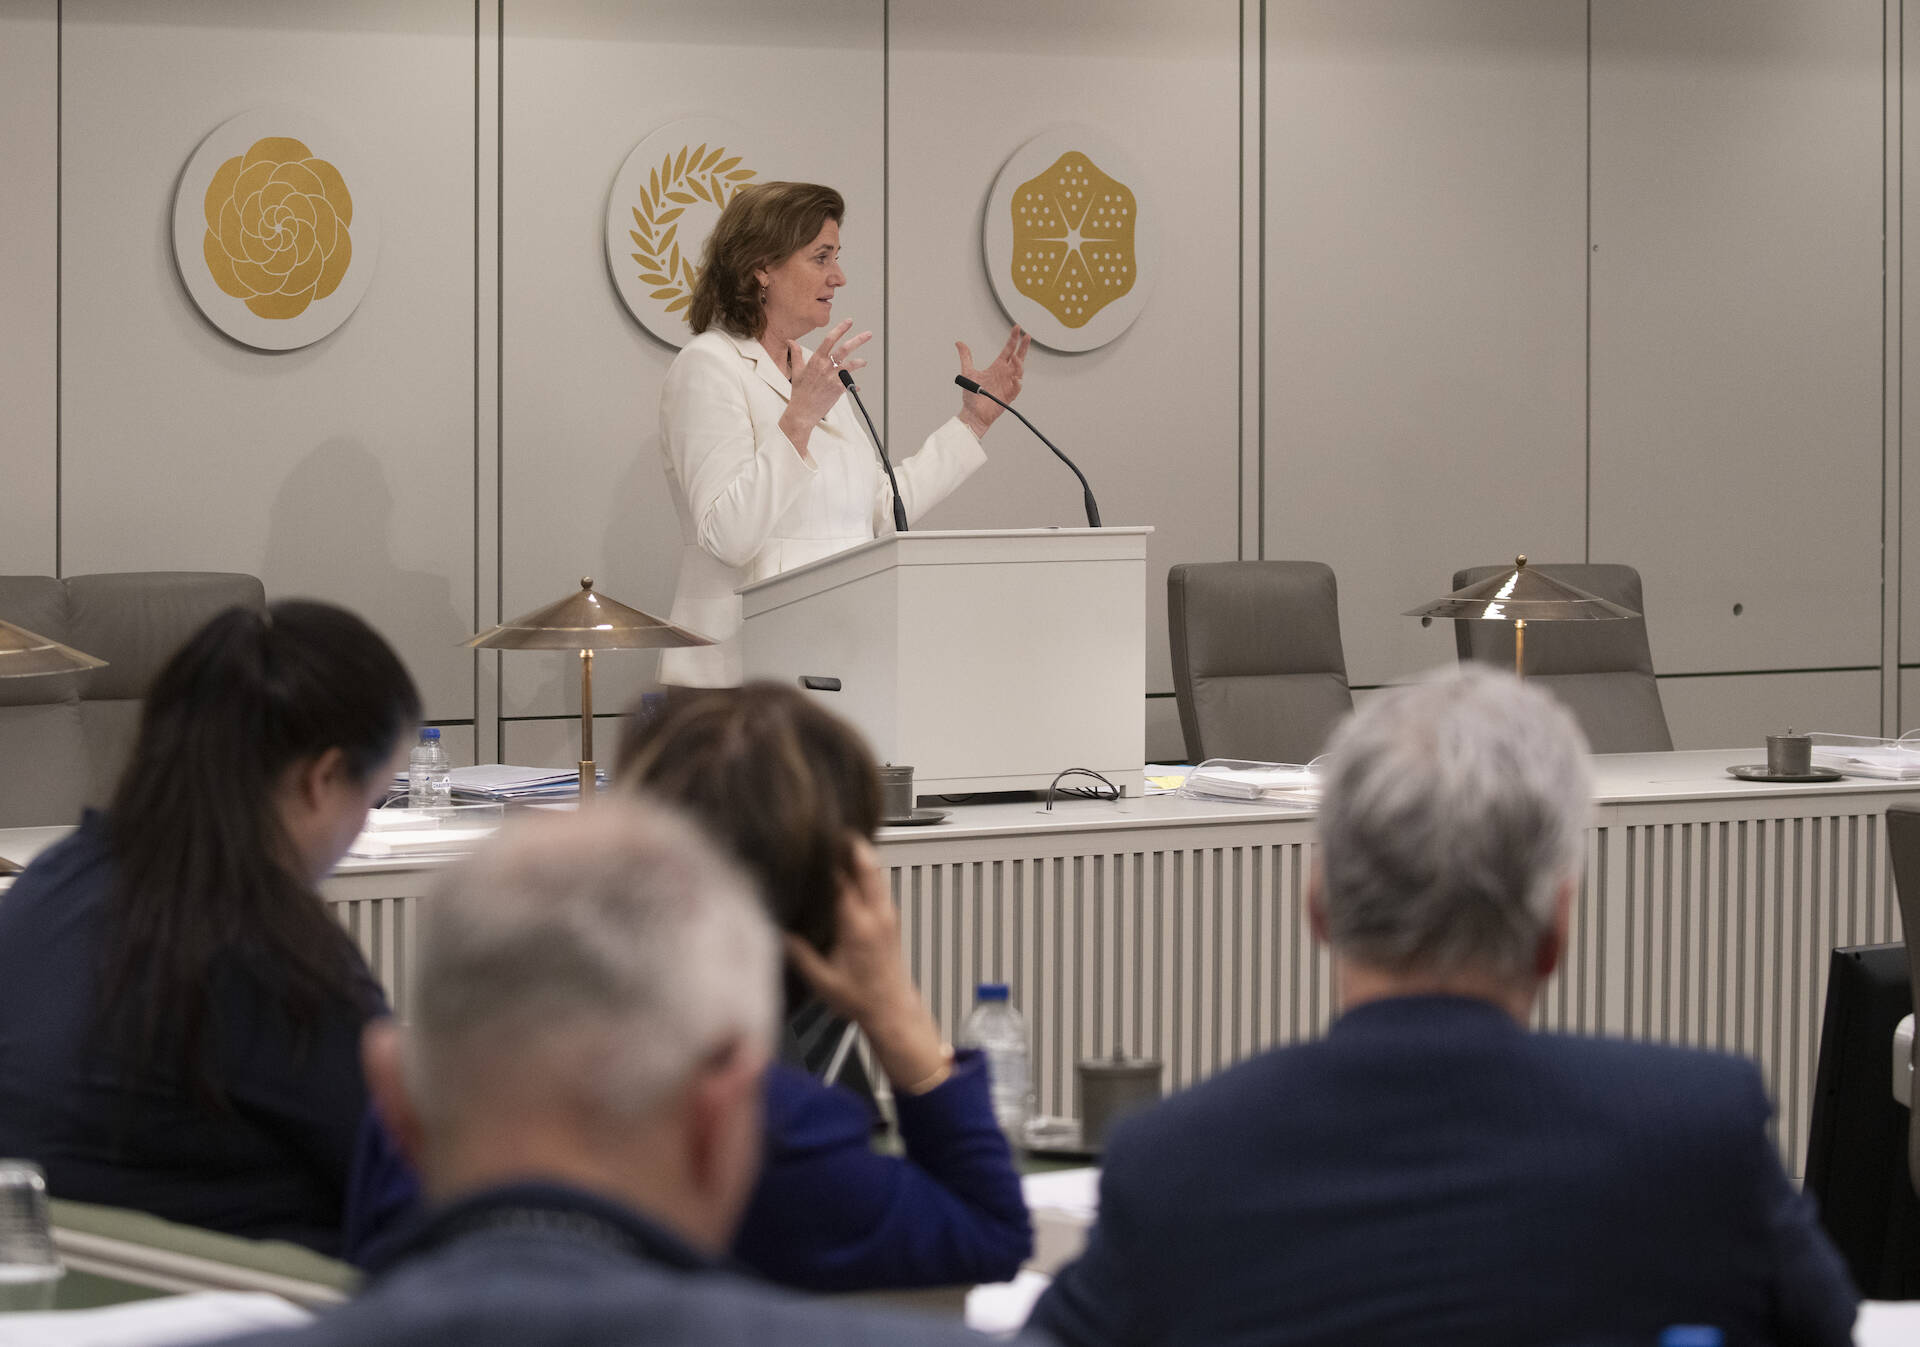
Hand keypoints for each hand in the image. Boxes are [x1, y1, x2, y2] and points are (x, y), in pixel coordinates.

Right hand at [778, 320, 872, 457]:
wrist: (802, 412)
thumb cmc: (799, 393)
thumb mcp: (797, 371)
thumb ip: (796, 354)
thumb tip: (791, 341)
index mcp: (815, 360)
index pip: (830, 339)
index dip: (841, 329)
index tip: (849, 322)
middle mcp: (825, 366)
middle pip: (845, 348)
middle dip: (858, 340)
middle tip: (868, 334)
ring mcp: (833, 377)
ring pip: (851, 365)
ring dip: (860, 362)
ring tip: (864, 362)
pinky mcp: (838, 389)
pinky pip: (851, 383)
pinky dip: (854, 384)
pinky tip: (856, 386)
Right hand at [783, 837, 948, 1089]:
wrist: (894, 1010)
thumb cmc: (859, 999)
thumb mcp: (822, 980)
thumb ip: (799, 953)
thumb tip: (775, 928)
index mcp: (858, 925)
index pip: (841, 881)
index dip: (825, 859)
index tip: (809, 841)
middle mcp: (876, 913)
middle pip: (866, 865)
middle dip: (849, 843)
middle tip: (830, 823)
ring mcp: (887, 913)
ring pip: (876, 872)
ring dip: (859, 853)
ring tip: (837, 837)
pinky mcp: (890, 918)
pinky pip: (878, 883)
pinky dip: (865, 869)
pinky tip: (849, 866)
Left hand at [956, 325, 1029, 437]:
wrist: (973, 413)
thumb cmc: (972, 395)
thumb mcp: (968, 372)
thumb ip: (966, 357)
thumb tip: (959, 343)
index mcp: (997, 367)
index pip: (1008, 350)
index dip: (1013, 339)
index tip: (1016, 328)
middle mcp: (1005, 374)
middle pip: (1018, 357)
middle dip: (1023, 347)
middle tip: (1026, 335)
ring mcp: (1008, 384)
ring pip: (1019, 370)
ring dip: (1018, 363)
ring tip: (1014, 357)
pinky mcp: (1009, 395)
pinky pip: (1017, 387)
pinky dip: (1017, 382)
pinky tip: (1016, 378)